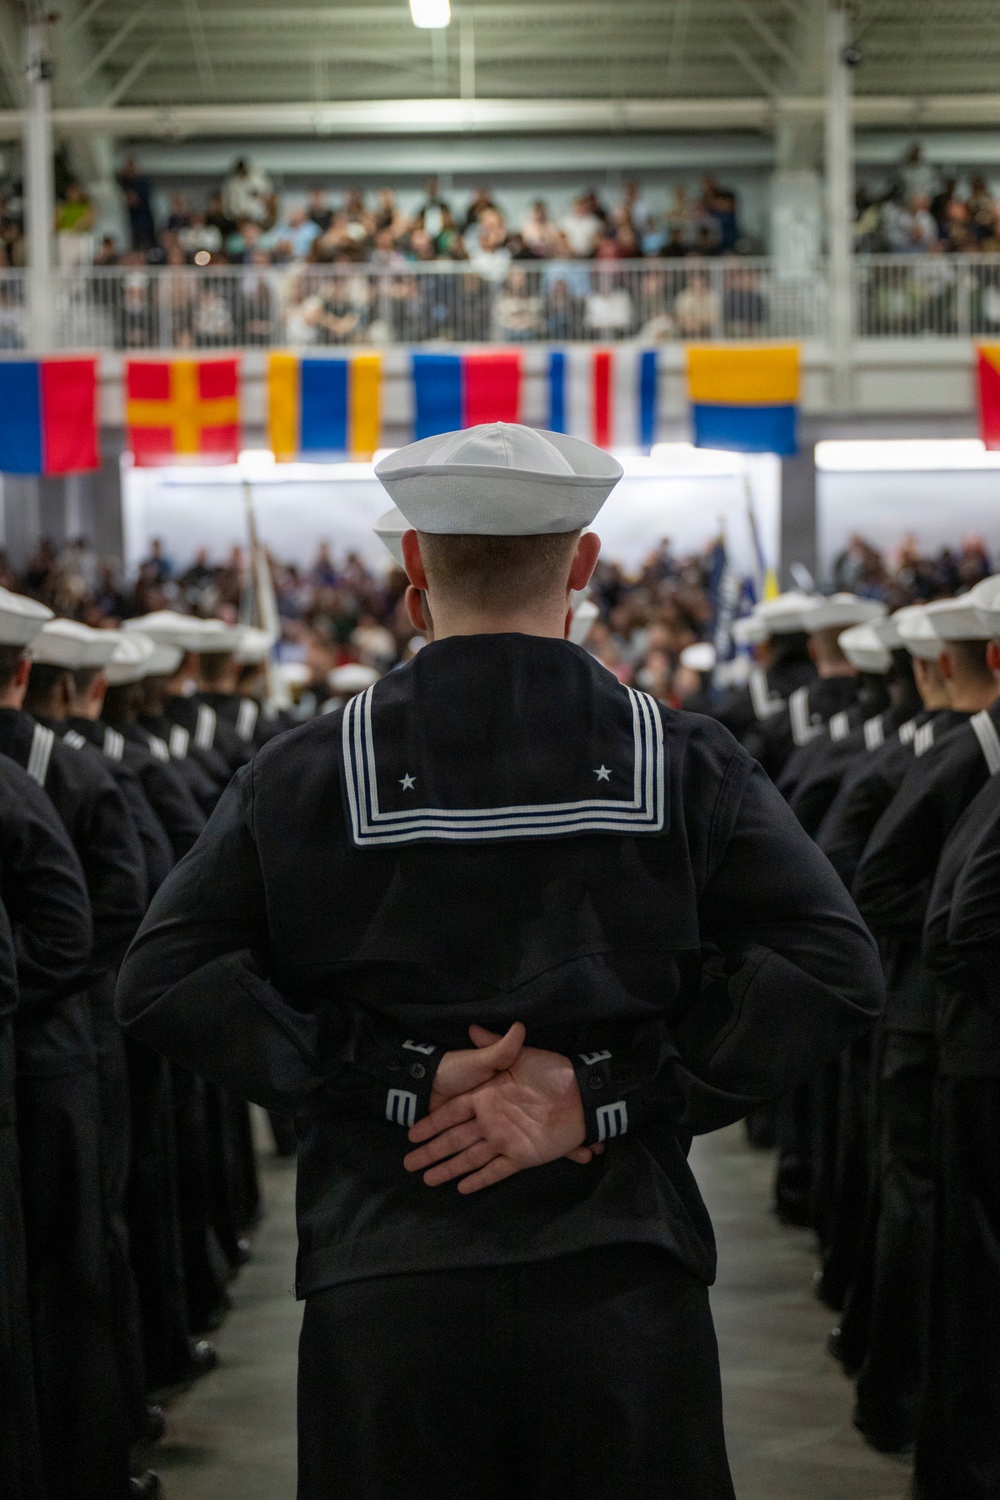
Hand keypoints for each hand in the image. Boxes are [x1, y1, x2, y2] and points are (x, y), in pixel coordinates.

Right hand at [404, 1025, 595, 1194]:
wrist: (580, 1094)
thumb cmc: (548, 1071)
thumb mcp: (518, 1054)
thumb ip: (495, 1044)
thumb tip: (472, 1028)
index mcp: (485, 1097)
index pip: (451, 1114)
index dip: (431, 1124)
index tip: (412, 1134)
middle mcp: (490, 1121)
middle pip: (454, 1139)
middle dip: (431, 1151)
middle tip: (408, 1164)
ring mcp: (504, 1140)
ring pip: (469, 1157)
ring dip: (448, 1169)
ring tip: (427, 1181)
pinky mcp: (521, 1156)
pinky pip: (496, 1171)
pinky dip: (480, 1180)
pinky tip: (461, 1188)